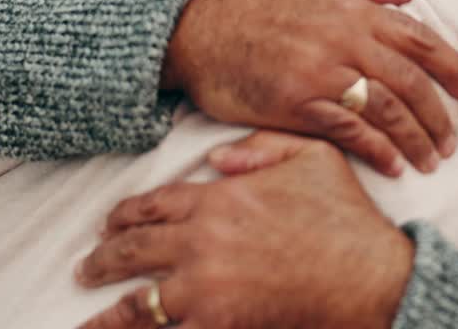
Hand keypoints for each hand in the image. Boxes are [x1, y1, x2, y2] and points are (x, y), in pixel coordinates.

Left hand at [75, 132, 413, 328]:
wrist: (370, 275)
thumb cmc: (346, 216)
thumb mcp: (313, 156)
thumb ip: (262, 147)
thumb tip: (217, 156)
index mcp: (220, 198)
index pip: (154, 204)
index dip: (126, 215)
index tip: (111, 223)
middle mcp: (202, 241)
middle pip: (134, 250)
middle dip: (103, 259)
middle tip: (87, 268)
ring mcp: (206, 287)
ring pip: (138, 303)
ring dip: (107, 313)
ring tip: (89, 320)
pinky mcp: (219, 324)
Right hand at [162, 0, 457, 175]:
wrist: (198, 31)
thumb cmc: (256, 3)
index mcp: (353, 8)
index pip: (420, 39)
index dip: (454, 67)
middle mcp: (344, 39)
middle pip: (412, 81)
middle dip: (440, 114)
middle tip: (454, 139)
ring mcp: (321, 72)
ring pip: (387, 110)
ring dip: (417, 139)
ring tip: (432, 159)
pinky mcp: (298, 104)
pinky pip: (350, 132)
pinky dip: (378, 150)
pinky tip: (393, 165)